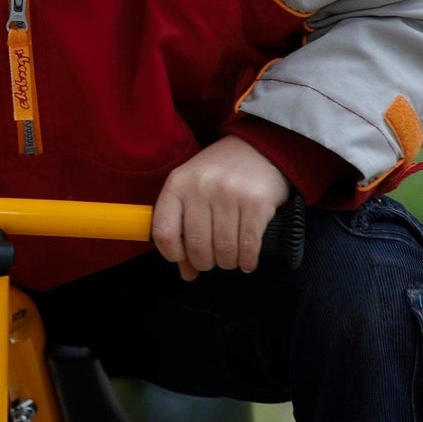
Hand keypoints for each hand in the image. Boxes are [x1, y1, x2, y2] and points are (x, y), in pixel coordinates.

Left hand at [152, 135, 290, 279]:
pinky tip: (247, 260)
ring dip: (227, 262)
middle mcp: (201, 187)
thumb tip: (187, 273)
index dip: (172, 255)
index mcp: (177, 184)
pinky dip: (247, 260)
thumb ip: (183, 230)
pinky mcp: (257, 202)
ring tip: (230, 259)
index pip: (164, 233)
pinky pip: (249, 246)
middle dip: (205, 262)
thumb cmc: (219, 174)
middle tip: (213, 260)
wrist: (259, 148)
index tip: (183, 258)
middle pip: (196, 246)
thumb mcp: (192, 192)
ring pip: (224, 250)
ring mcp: (229, 193)